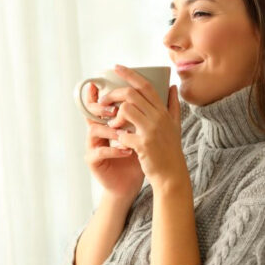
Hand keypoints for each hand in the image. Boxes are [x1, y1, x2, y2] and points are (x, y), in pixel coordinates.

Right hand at [82, 81, 145, 203]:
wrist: (129, 183)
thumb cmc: (139, 156)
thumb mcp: (149, 130)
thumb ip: (155, 110)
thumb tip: (171, 86)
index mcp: (108, 120)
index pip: (103, 101)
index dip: (102, 91)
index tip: (106, 81)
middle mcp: (98, 130)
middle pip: (93, 111)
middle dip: (105, 106)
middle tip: (116, 108)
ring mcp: (93, 145)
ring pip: (95, 129)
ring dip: (111, 129)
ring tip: (123, 132)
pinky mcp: (93, 160)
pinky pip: (100, 151)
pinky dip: (115, 150)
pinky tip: (127, 151)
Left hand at [98, 64, 187, 190]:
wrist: (172, 174)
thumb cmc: (170, 149)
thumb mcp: (175, 125)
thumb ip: (173, 104)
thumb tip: (172, 85)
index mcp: (163, 111)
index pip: (145, 85)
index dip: (129, 74)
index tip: (116, 67)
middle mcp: (158, 117)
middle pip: (131, 94)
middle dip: (113, 95)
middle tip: (104, 102)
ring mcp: (151, 131)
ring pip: (126, 109)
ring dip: (114, 117)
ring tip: (113, 126)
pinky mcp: (143, 145)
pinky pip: (123, 134)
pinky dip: (118, 137)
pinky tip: (120, 143)